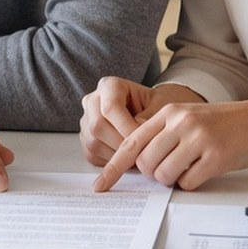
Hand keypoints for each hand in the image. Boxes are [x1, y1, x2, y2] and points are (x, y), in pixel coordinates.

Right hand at [79, 78, 204, 166]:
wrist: (151, 112)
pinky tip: (128, 160)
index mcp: (109, 86)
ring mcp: (87, 121)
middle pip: (98, 126)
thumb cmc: (156, 106)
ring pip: (93, 143)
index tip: (143, 139)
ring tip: (138, 158)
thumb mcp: (161, 104)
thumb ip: (151, 115)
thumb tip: (139, 127)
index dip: (127, 127)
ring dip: (117, 156)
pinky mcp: (86, 140)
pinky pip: (93, 156)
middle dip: (121, 143)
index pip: (110, 107)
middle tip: (141, 153)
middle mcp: (93, 101)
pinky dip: (111, 162)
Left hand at [93, 100, 247, 191]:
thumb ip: (163, 135)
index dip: (113, 167)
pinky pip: (188, 182)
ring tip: (190, 167)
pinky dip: (192, 183)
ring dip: (173, 180)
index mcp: (170, 113)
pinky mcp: (215, 157)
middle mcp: (181, 123)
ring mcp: (198, 139)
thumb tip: (138, 164)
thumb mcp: (189, 118)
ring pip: (163, 175)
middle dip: (153, 174)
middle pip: (145, 163)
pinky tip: (205, 170)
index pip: (132, 143)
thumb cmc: (224, 124)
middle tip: (171, 169)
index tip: (100, 185)